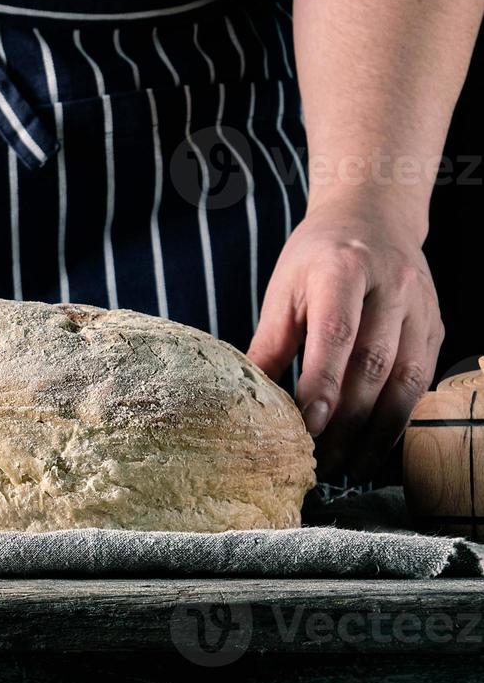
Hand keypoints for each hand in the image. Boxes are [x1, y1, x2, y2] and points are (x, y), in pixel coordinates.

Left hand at [248, 205, 443, 481]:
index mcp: (343, 270)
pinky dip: (400, 417)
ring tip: (350, 466)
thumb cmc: (318, 257)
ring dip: (378, 430)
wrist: (375, 216)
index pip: (336, 334)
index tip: (308, 426)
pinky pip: (422, 380)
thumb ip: (270, 344)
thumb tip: (247, 399)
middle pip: (373, 364)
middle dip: (348, 420)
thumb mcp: (284, 290)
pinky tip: (376, 443)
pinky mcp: (436, 326)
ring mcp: (421, 307)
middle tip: (323, 462)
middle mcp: (391, 287)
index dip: (324, 383)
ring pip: (406, 379)